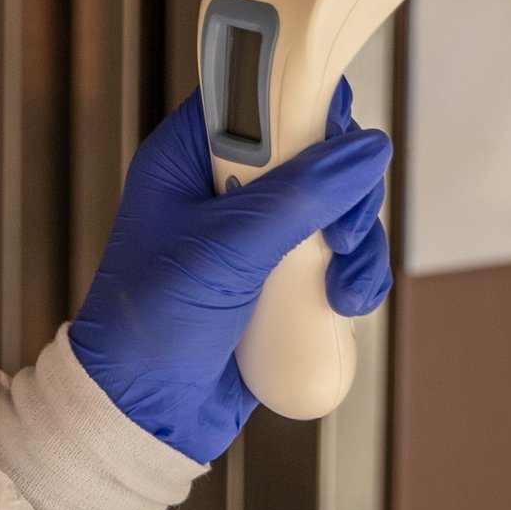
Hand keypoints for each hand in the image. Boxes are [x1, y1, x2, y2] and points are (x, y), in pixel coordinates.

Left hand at [68, 81, 392, 461]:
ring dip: (357, 244)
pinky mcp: (282, 281)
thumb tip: (367, 150)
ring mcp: (258, 235)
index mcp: (189, 157)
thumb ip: (298, 196)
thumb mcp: (225, 250)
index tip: (339, 130)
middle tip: (341, 234)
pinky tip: (344, 307)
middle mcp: (226, 187)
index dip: (306, 102)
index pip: (259, 95)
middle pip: (316, 150)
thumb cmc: (152, 325)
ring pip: (337, 207)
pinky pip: (338, 259)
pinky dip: (353, 279)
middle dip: (345, 191)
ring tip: (343, 287)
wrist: (143, 414)